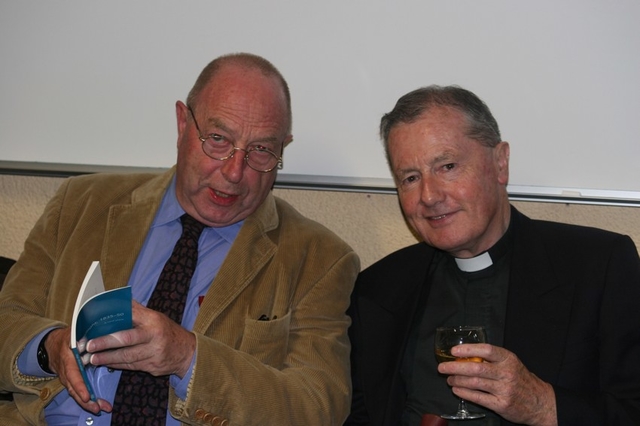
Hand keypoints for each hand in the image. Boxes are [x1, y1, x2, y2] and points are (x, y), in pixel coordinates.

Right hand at [45, 328, 111, 414]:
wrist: (51, 345)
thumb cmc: (67, 337)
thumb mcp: (72, 332)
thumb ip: (81, 334)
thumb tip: (94, 336)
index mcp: (67, 359)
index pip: (72, 375)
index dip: (79, 386)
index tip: (86, 396)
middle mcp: (66, 372)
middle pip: (74, 389)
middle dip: (86, 400)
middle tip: (98, 408)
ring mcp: (67, 378)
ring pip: (76, 393)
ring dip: (88, 403)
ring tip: (101, 409)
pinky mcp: (71, 382)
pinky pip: (77, 392)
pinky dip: (87, 400)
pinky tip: (98, 406)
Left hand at [86, 301, 195, 377]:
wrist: (186, 352)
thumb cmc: (166, 331)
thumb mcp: (155, 317)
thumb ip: (137, 311)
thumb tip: (116, 300)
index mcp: (153, 320)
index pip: (131, 316)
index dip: (113, 319)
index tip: (96, 322)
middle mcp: (154, 336)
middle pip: (127, 339)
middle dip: (106, 343)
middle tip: (89, 346)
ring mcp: (154, 353)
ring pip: (127, 356)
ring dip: (107, 358)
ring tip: (91, 359)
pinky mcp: (152, 367)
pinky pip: (131, 366)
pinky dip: (116, 365)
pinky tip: (105, 363)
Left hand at [437, 343, 556, 425]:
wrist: (540, 402)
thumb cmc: (520, 379)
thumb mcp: (511, 363)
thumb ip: (492, 359)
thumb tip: (464, 356)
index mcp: (508, 359)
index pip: (486, 350)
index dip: (468, 349)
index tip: (453, 351)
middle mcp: (507, 373)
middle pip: (476, 368)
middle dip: (455, 367)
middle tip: (442, 367)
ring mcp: (504, 390)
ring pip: (475, 383)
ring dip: (457, 380)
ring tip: (449, 378)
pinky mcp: (501, 404)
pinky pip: (478, 397)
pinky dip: (464, 392)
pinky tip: (456, 389)